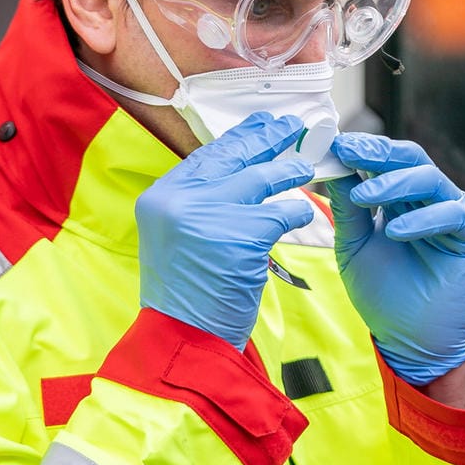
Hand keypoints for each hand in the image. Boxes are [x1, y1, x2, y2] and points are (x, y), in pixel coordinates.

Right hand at [138, 112, 315, 349]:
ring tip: (304, 167)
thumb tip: (238, 171)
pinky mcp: (239, 235)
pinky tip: (301, 215)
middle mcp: (178, 200)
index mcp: (160, 199)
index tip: (260, 125)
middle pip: (232, 156)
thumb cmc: (186, 296)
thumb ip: (198, 204)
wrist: (183, 339)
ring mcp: (207, 215)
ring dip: (288, 171)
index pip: (205, 157)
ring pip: (261, 178)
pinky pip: (280, 212)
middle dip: (266, 138)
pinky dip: (294, 214)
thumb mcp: (177, 239)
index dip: (237, 138)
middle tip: (290, 126)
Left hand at [325, 133, 464, 384]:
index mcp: (404, 200)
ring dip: (394, 184)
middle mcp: (433, 201)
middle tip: (347, 151)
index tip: (330, 144)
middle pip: (411, 160)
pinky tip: (395, 231)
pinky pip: (453, 214)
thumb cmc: (383, 294)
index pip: (387, 162)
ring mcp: (458, 216)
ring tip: (363, 197)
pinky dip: (422, 219)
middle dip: (377, 154)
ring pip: (431, 180)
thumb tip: (332, 168)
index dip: (361, 150)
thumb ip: (348, 209)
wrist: (409, 339)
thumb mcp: (354, 246)